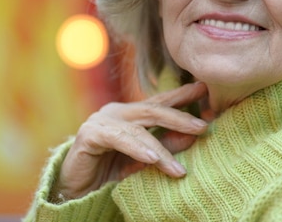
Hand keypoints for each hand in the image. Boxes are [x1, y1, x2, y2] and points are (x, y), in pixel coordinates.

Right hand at [52, 81, 208, 200]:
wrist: (76, 192)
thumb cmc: (111, 173)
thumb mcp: (144, 160)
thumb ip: (166, 146)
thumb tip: (194, 136)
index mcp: (132, 114)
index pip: (161, 102)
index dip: (183, 95)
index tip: (205, 89)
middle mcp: (118, 112)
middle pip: (154, 110)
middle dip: (180, 118)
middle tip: (202, 126)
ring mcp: (102, 121)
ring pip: (140, 129)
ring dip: (162, 150)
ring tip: (178, 168)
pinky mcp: (89, 135)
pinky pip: (119, 140)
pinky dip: (137, 149)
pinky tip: (152, 158)